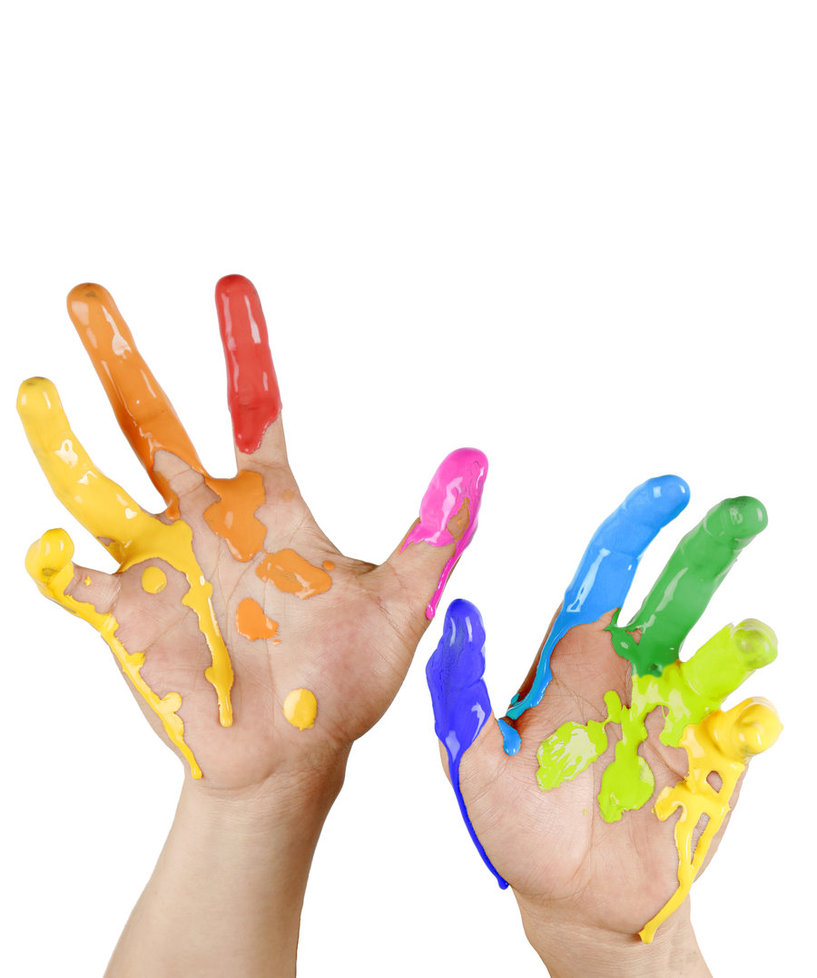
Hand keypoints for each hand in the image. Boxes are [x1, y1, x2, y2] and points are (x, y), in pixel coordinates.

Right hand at [18, 274, 486, 791]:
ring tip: (39, 386)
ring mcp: (163, 565)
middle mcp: (207, 522)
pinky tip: (51, 547)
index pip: (254, 410)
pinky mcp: (130, 617)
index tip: (232, 287)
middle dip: (124, 360)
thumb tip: (478, 461)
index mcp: (269, 508)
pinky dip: (58, 564)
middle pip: (157, 424)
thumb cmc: (344, 681)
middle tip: (89, 295)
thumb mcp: (401, 604)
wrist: (293, 754)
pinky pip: (80, 583)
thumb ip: (436, 534)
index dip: (244, 349)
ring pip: (101, 483)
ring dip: (66, 438)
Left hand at [427, 477, 779, 975]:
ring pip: (720, 659)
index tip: (663, 492)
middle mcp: (632, 676)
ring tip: (749, 638)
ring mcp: (677, 717)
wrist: (570, 897)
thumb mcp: (470, 759)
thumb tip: (457, 619)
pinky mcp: (712, 764)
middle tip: (743, 511)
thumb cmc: (514, 822)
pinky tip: (747, 726)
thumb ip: (461, 691)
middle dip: (707, 554)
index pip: (604, 581)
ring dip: (740, 644)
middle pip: (675, 600)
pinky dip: (754, 723)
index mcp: (574, 661)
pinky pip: (746, 732)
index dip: (629, 535)